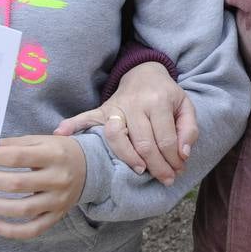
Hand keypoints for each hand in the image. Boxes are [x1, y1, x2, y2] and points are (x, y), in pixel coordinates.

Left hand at [0, 135, 85, 239]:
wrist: (90, 167)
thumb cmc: (60, 151)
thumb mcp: (43, 140)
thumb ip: (17, 144)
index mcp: (54, 155)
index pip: (17, 157)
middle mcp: (58, 179)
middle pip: (17, 184)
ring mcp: (58, 200)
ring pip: (22, 209)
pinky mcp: (57, 216)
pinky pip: (33, 229)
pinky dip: (11, 231)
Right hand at [54, 62, 196, 185]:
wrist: (144, 72)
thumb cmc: (167, 94)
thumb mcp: (185, 105)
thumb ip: (189, 128)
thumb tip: (184, 153)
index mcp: (158, 102)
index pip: (165, 139)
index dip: (173, 159)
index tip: (178, 171)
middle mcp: (136, 104)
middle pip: (144, 143)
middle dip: (156, 166)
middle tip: (166, 179)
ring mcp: (117, 107)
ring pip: (117, 137)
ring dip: (128, 158)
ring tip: (140, 171)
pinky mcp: (103, 109)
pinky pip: (85, 117)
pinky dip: (73, 125)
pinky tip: (61, 134)